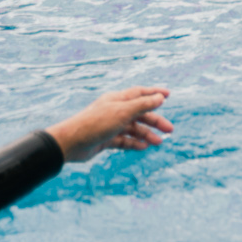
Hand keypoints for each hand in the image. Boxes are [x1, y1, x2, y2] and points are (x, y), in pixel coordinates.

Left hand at [46, 86, 173, 162]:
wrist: (72, 143)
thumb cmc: (96, 123)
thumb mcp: (123, 112)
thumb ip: (143, 104)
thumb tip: (160, 97)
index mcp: (118, 100)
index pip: (140, 93)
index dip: (154, 93)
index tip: (169, 95)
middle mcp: (115, 111)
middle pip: (139, 113)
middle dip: (155, 121)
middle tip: (170, 129)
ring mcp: (110, 125)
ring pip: (133, 129)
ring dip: (147, 134)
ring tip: (158, 142)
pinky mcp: (106, 139)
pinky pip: (124, 141)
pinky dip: (134, 143)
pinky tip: (143, 147)